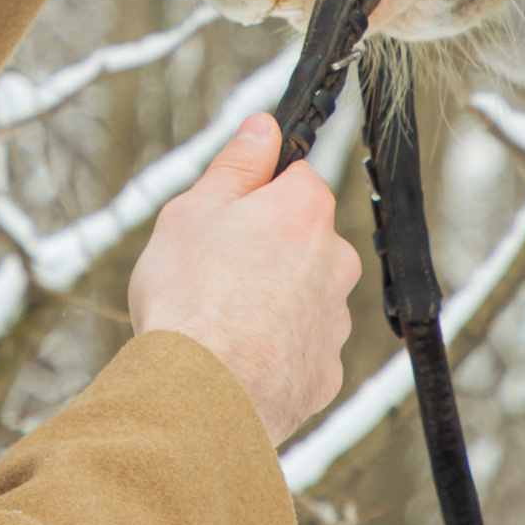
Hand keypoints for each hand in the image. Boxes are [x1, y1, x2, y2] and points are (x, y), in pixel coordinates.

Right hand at [128, 113, 360, 449]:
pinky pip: (301, 351)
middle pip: (304, 241)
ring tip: (219, 325)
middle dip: (268, 251)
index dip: (256, 196)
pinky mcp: (326, 374)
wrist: (197, 396)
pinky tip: (236, 361)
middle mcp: (336, 262)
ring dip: (272, 303)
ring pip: (304, 297)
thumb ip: (236, 166)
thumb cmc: (188, 298)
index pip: (296, 180)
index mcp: (305, 211)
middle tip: (213, 273)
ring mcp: (335, 322)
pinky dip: (275, 353)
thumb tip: (263, 127)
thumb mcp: (192, 211)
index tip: (226, 217)